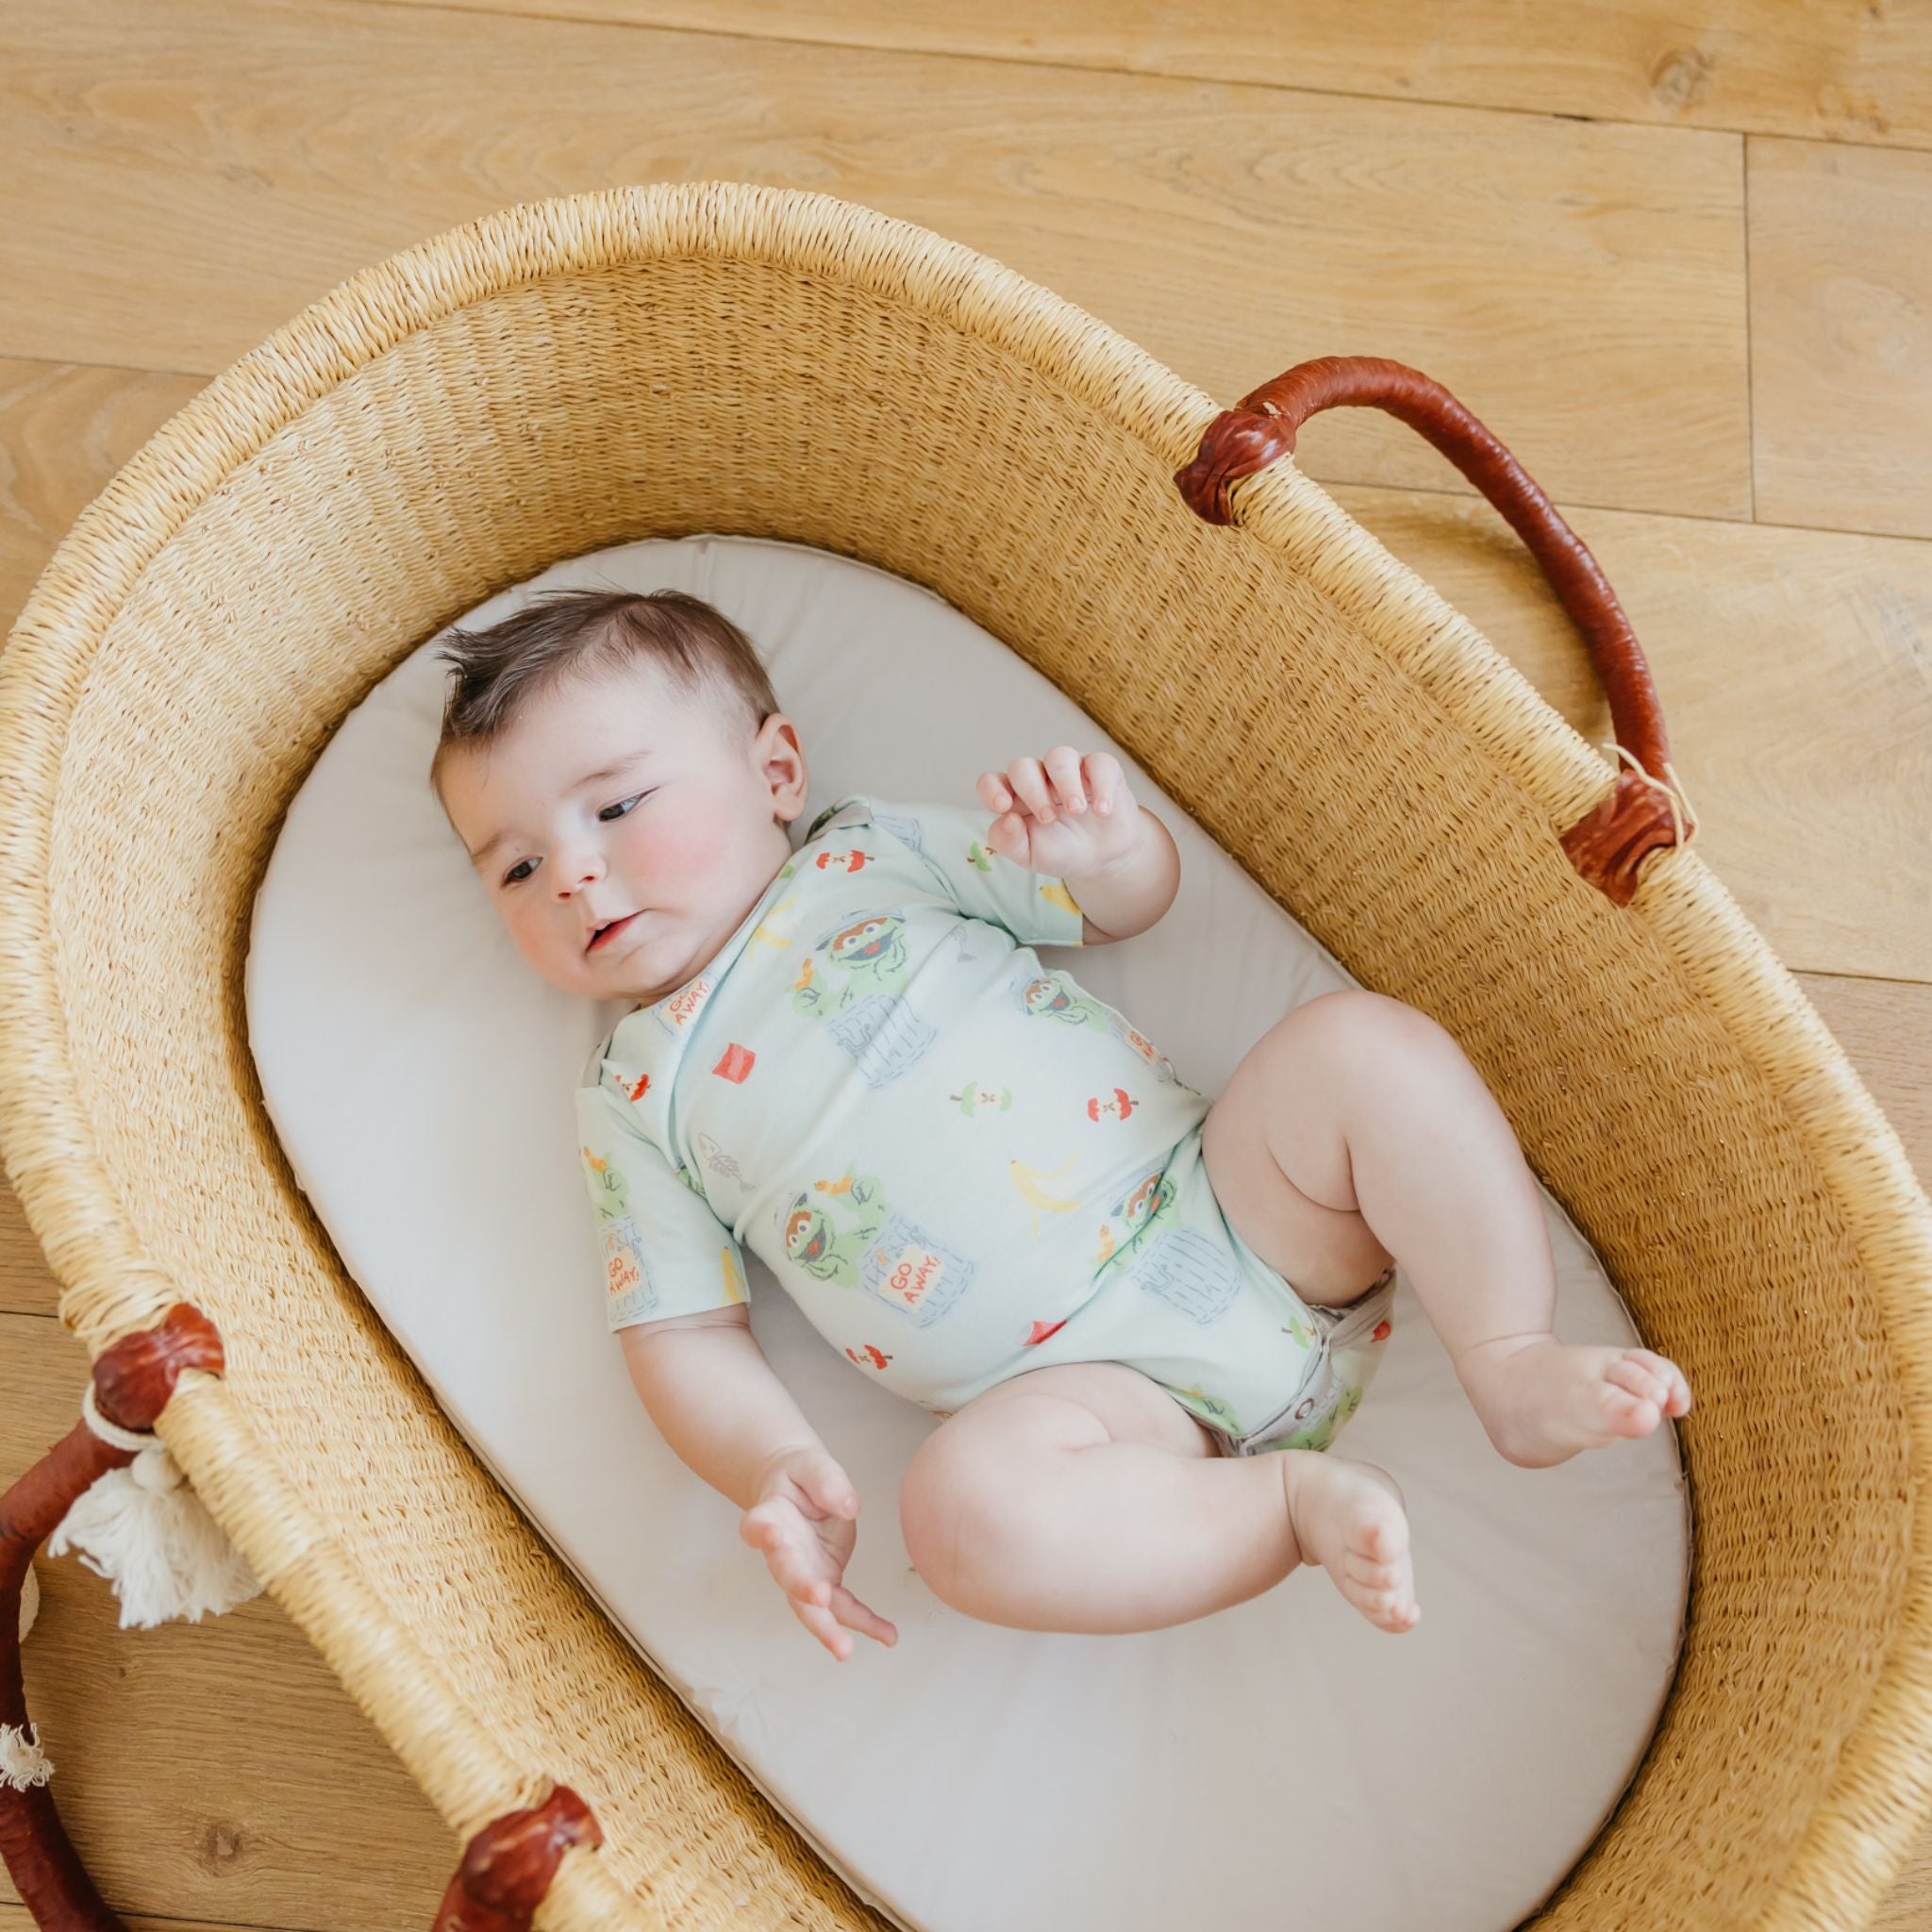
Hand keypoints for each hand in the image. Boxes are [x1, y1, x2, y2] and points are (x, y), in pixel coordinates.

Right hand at [740, 1445, 898, 1660]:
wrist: (799, 1488)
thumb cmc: (801, 1476)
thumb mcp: (812, 1465)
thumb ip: (826, 1480)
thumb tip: (848, 1505)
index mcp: (771, 1516)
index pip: (757, 1526)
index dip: (761, 1532)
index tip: (769, 1534)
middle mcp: (781, 1552)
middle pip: (787, 1575)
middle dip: (802, 1590)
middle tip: (818, 1599)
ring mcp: (803, 1572)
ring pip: (811, 1607)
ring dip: (828, 1628)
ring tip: (845, 1649)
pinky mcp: (826, 1580)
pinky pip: (844, 1608)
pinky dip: (866, 1623)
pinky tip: (888, 1636)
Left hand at [975, 748, 1142, 877]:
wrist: (1102, 858)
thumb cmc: (1061, 851)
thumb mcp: (1029, 855)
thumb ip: (1008, 842)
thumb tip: (1007, 818)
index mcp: (1014, 796)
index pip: (991, 782)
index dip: (992, 789)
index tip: (1003, 807)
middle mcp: (1038, 776)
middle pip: (1022, 767)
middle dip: (1032, 792)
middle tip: (1049, 819)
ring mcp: (1069, 769)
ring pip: (1059, 756)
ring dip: (1065, 783)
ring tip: (1077, 811)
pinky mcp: (1101, 768)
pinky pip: (1098, 763)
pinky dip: (1100, 786)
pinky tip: (1102, 811)